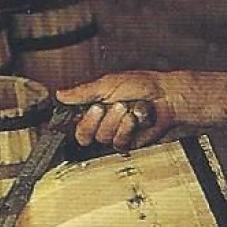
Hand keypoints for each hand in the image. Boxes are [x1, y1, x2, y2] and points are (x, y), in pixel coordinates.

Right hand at [57, 71, 179, 148]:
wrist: (166, 97)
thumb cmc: (142, 85)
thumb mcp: (107, 84)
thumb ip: (82, 92)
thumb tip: (60, 94)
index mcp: (94, 105)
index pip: (73, 121)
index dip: (74, 120)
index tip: (78, 111)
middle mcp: (102, 121)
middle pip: (84, 135)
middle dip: (94, 120)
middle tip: (103, 107)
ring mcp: (115, 132)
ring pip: (102, 137)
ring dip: (116, 121)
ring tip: (127, 108)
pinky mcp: (128, 142)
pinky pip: (119, 142)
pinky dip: (128, 128)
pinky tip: (135, 118)